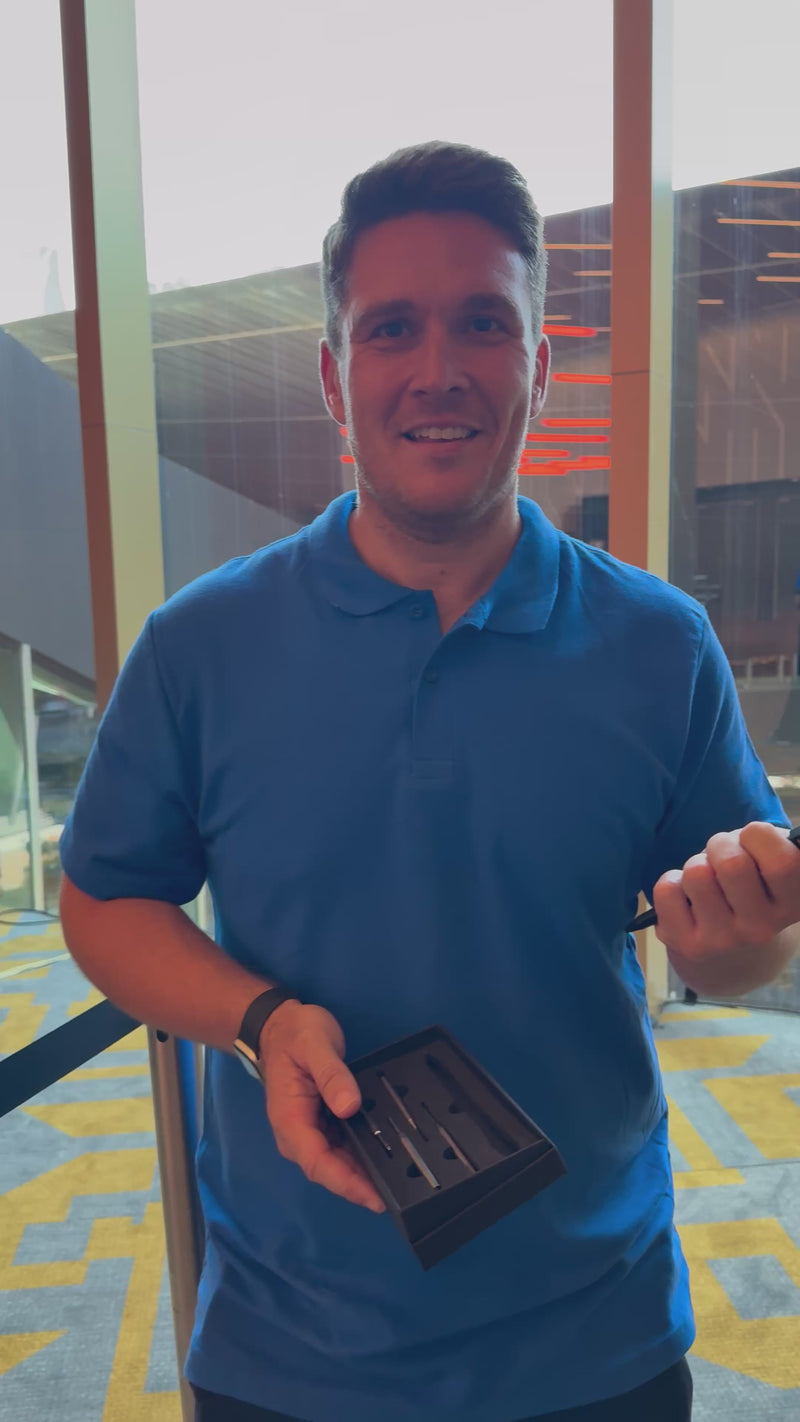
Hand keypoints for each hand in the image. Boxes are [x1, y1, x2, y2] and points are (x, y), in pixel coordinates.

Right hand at [259, 1000, 385, 1213]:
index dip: (347, 1183)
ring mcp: (309, 1131)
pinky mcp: (320, 1125)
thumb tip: (349, 1106)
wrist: (280, 1025)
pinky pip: (341, 1148)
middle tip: (399, 1191)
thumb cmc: (295, 1034)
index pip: (318, 1163)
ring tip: (398, 1179)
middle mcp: (297, 1133)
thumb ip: (332, 1075)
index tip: (375, 1197)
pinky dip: (361, 1156)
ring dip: (362, 1174)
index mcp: (290, 1119)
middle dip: (360, 1185)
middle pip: (328, 1170)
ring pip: (336, 1163)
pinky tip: (384, 1157)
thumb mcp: (314, 1045)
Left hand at [652, 822, 799, 963]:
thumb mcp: (771, 860)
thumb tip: (753, 834)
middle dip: (720, 845)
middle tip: (722, 857)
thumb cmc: (752, 880)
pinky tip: (686, 897)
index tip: (753, 841)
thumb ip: (770, 846)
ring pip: (697, 873)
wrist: (732, 944)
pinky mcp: (691, 947)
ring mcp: (726, 942)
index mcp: (795, 902)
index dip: (758, 836)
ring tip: (706, 878)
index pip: (781, 862)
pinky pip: (667, 891)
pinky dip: (671, 881)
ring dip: (696, 864)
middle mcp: (764, 929)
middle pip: (732, 863)